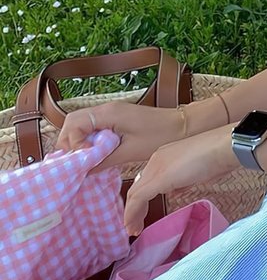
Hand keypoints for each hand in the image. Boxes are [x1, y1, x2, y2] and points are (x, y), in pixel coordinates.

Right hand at [55, 102, 184, 171]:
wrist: (183, 126)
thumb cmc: (160, 136)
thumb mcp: (129, 152)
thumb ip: (102, 160)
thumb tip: (82, 171)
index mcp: (108, 113)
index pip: (73, 124)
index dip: (72, 144)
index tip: (83, 160)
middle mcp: (107, 108)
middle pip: (73, 122)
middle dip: (71, 143)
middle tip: (78, 162)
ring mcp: (112, 111)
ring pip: (82, 124)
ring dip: (79, 142)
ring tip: (86, 160)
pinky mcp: (118, 117)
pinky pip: (94, 126)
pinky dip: (90, 139)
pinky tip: (97, 154)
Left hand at [124, 124, 238, 236]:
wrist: (224, 146)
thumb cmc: (218, 156)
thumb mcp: (197, 171)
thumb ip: (183, 180)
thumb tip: (176, 190)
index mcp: (166, 155)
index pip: (148, 178)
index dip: (143, 197)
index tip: (143, 212)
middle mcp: (157, 159)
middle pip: (139, 186)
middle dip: (135, 207)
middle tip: (135, 224)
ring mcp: (156, 168)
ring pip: (135, 193)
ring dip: (132, 213)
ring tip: (133, 229)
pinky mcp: (158, 178)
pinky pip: (138, 198)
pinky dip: (132, 214)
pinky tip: (134, 225)